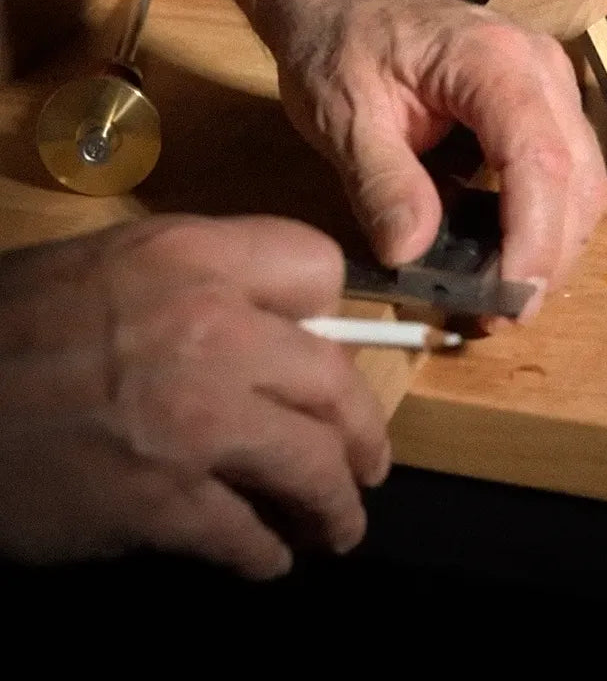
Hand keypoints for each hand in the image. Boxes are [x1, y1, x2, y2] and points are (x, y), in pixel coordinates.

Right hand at [0, 215, 388, 576]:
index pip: (320, 269)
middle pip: (338, 383)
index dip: (332, 317)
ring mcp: (195, 420)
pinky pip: (250, 539)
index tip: (329, 354)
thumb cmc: (12, 325)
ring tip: (336, 525)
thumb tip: (271, 326)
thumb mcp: (110, 265)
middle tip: (366, 463)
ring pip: (315, 469)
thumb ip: (198, 283)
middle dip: (362, 433)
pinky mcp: (163, 504)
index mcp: (193, 255)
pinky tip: (260, 556)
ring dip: (335, 508)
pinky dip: (265, 556)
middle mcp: (211, 329)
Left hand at [264, 0, 606, 305]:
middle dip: (549, 257)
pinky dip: (544, 222)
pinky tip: (503, 257)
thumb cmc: (339, 41)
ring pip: (583, 182)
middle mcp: (540, 68)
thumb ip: (380, 181)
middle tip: (499, 316)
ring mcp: (550, 84)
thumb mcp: (342, 113)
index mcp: (492, 61)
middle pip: (578, 178)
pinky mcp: (542, 105)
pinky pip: (565, 172)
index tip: (508, 298)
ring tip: (498, 297)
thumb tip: (412, 253)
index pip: (539, 158)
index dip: (534, 237)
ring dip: (552, 246)